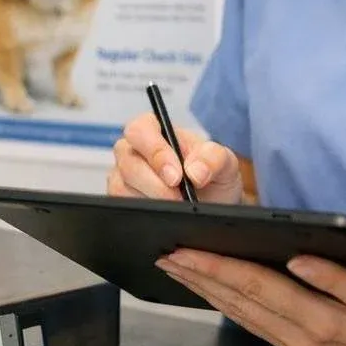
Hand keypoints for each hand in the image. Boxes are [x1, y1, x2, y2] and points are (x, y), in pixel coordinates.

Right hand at [107, 111, 243, 203]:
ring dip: (151, 200)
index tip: (176, 176)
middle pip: (128, 162)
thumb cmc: (212, 177)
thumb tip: (195, 170)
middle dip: (155, 184)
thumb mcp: (225, 163)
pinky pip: (121, 206)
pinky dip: (143, 213)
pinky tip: (163, 215)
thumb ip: (214, 158)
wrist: (213, 207)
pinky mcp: (121, 200)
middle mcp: (133, 151)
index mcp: (154, 131)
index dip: (155, 152)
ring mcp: (124, 177)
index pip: (140, 130)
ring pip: (121, 187)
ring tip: (176, 207)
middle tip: (180, 198)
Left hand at [156, 240, 345, 345]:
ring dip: (211, 287)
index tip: (295, 254)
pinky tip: (193, 279)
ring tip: (174, 259)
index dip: (325, 277)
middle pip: (284, 304)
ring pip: (258, 315)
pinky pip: (253, 321)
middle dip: (229, 275)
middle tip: (185, 249)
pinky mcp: (301, 345)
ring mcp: (319, 345)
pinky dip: (219, 299)